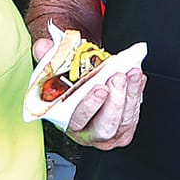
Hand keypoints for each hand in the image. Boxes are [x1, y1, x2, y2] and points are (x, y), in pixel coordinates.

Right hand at [32, 27, 144, 150]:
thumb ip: (49, 57)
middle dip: (114, 102)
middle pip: (104, 127)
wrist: (87, 82)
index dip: (90, 105)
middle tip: (117, 78)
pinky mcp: (123, 128)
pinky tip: (136, 78)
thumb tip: (43, 46)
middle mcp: (86, 132)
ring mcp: (107, 132)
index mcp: (65, 121)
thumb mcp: (57, 68)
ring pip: (122, 122)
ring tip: (130, 74)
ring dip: (129, 95)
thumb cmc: (71, 81)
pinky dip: (136, 94)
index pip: (77, 120)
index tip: (100, 87)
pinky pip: (134, 116)